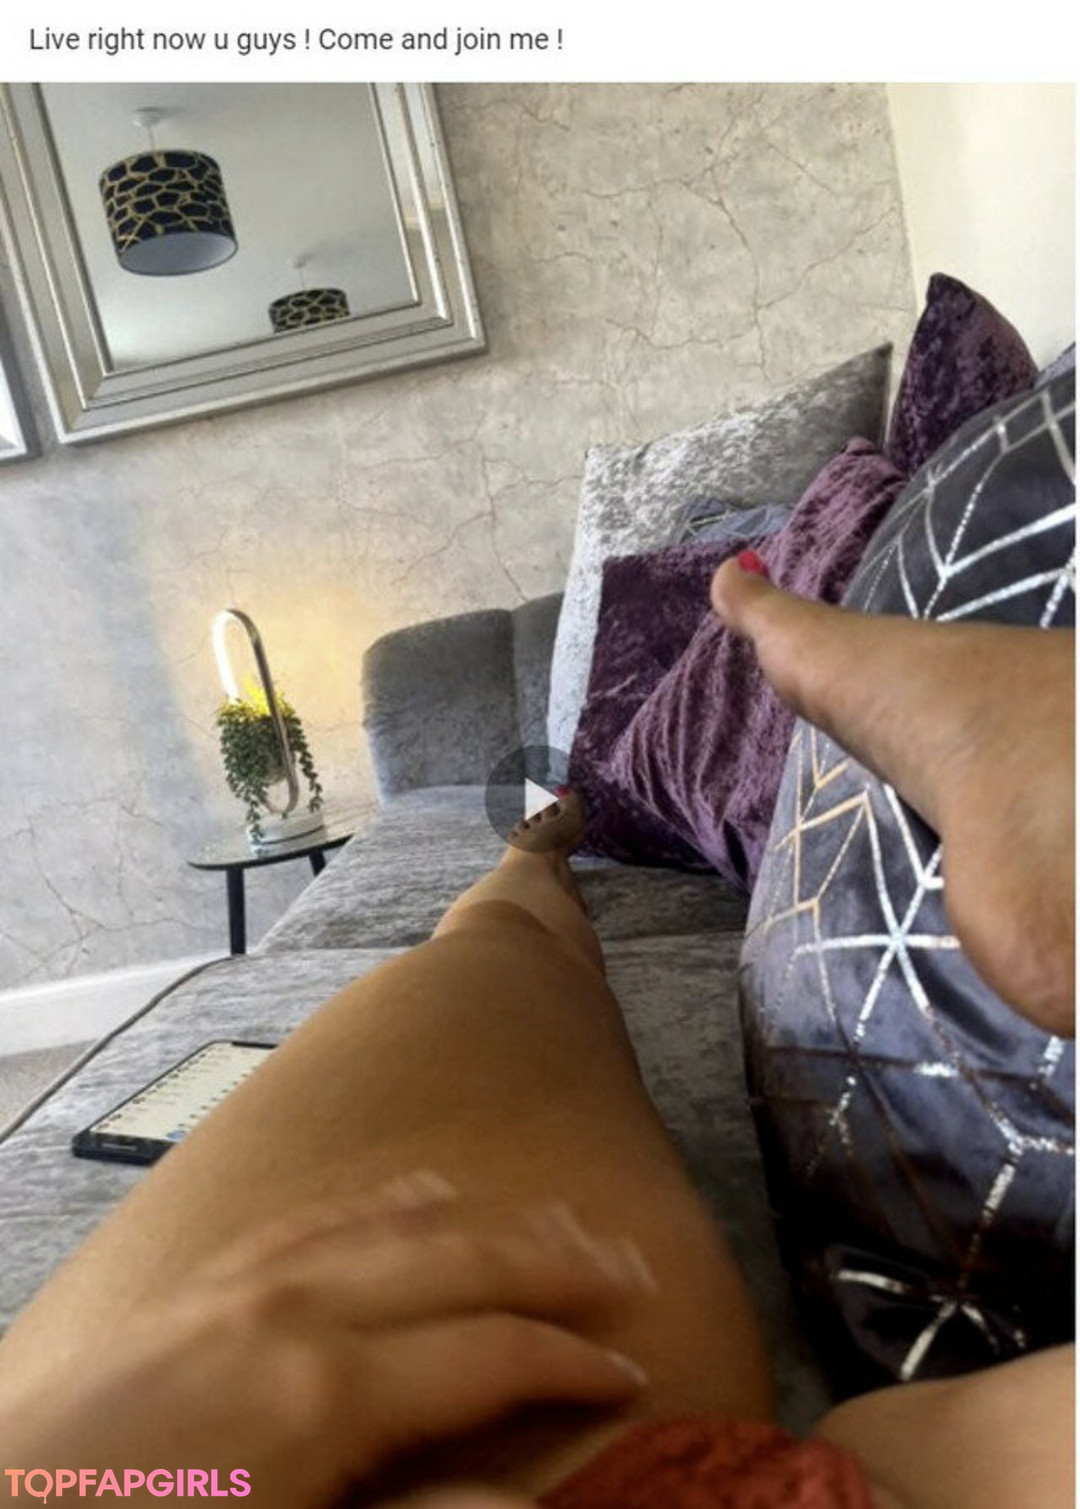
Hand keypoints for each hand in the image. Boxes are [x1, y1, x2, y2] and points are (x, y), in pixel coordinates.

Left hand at [0, 1174, 653, 1506]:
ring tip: (548, 1214)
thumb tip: (529, 1500)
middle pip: (457, 1261)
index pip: (488, 1351)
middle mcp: (297, 1309)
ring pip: (396, 1223)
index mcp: (330, 1389)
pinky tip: (413, 1193)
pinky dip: (384, 1201)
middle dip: (549, 1259)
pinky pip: (318, 1217)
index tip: (631, 1364)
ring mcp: (246, 1282)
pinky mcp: (202, 1283)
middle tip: (624, 1260)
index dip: (568, 1357)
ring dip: (484, 1219)